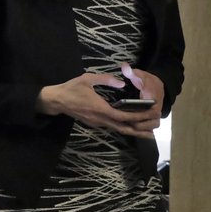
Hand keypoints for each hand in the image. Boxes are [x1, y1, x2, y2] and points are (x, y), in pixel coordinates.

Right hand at [37, 72, 156, 137]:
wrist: (57, 100)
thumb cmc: (71, 88)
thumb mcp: (87, 79)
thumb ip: (106, 80)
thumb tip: (122, 83)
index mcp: (100, 108)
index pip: (122, 116)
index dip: (136, 117)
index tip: (148, 115)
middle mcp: (100, 119)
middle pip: (123, 128)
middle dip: (139, 129)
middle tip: (153, 130)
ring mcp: (97, 123)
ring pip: (118, 129)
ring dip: (132, 131)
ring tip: (147, 132)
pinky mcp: (94, 123)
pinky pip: (112, 127)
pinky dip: (123, 128)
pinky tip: (130, 126)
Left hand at [121, 63, 164, 132]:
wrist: (157, 86)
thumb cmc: (146, 81)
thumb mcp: (139, 75)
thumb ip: (131, 72)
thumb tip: (125, 68)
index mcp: (154, 99)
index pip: (150, 112)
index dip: (141, 117)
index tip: (129, 118)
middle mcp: (157, 109)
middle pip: (152, 123)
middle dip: (139, 125)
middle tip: (126, 125)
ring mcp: (156, 115)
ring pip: (152, 127)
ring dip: (142, 129)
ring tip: (128, 128)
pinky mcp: (153, 119)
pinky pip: (150, 128)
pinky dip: (144, 131)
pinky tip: (132, 131)